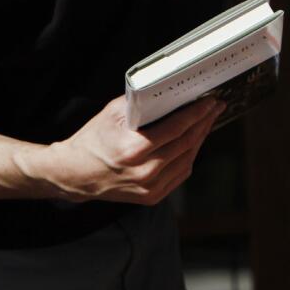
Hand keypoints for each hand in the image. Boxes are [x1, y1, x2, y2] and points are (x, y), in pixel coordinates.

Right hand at [35, 96, 223, 204]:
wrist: (74, 174)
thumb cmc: (92, 140)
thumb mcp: (112, 114)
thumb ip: (142, 104)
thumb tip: (170, 92)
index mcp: (134, 150)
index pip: (177, 128)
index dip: (198, 113)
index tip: (210, 102)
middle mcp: (144, 172)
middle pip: (186, 143)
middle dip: (204, 122)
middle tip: (215, 108)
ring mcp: (149, 188)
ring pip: (187, 159)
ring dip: (200, 138)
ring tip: (207, 122)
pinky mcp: (151, 197)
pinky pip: (180, 174)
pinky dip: (189, 156)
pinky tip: (193, 142)